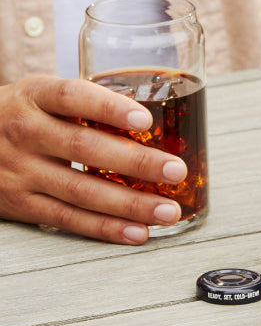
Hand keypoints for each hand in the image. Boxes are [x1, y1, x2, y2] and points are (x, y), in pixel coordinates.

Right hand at [0, 75, 186, 244]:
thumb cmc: (20, 114)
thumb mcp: (42, 94)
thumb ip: (87, 102)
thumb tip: (156, 118)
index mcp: (35, 95)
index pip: (72, 96)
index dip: (109, 108)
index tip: (145, 121)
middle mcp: (25, 132)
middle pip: (83, 148)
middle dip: (136, 162)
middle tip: (175, 170)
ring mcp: (20, 171)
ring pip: (80, 191)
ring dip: (130, 204)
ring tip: (167, 210)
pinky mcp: (21, 204)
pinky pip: (68, 219)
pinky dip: (106, 228)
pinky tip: (137, 231)